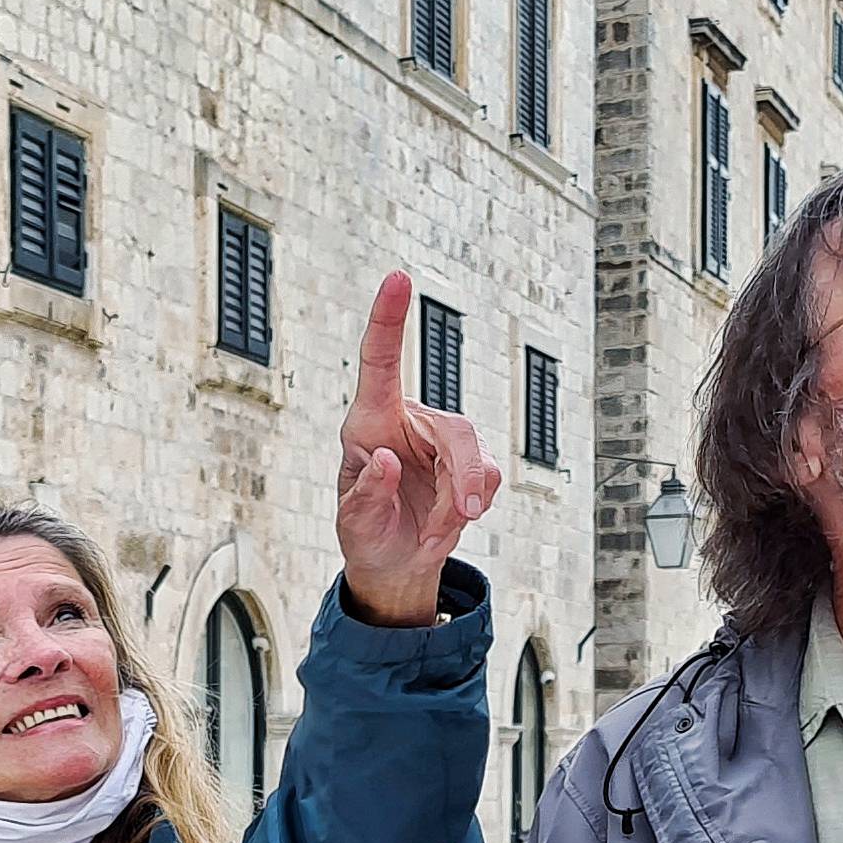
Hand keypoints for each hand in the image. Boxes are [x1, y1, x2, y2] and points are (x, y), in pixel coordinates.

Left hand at [336, 271, 501, 627]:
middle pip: (454, 429)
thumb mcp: (355, 522)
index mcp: (369, 422)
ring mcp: (443, 443)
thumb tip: (386, 460)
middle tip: (460, 517)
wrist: (394, 564)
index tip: (398, 278)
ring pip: (476, 455)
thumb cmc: (366, 536)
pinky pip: (488, 478)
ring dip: (461, 501)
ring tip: (436, 532)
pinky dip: (472, 507)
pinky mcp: (469, 465)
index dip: (388, 319)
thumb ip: (366, 493)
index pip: (380, 362)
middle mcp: (409, 422)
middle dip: (462, 475)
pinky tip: (448, 523)